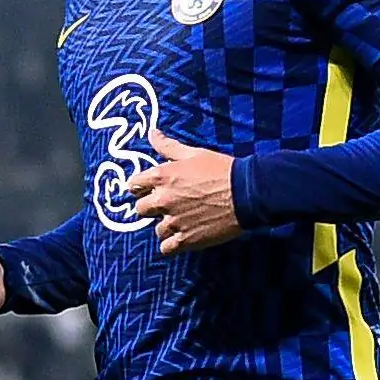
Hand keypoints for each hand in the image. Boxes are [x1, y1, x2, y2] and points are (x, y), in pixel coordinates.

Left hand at [126, 129, 240, 253]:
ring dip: (166, 226)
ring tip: (181, 220)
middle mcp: (163, 200)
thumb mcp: (193, 153)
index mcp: (162, 177)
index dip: (141, 187)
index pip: (133, 185)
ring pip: (157, 230)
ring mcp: (174, 221)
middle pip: (140, 210)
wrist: (246, 192)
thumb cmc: (220, 169)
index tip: (150, 189)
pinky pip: (166, 248)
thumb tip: (151, 132)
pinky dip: (172, 244)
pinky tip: (183, 237)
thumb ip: (168, 146)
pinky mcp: (187, 239)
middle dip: (151, 208)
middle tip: (167, 205)